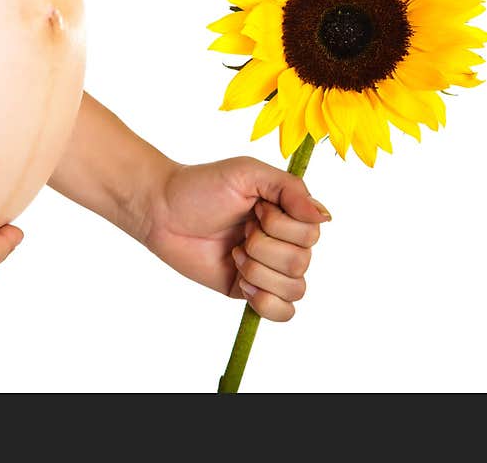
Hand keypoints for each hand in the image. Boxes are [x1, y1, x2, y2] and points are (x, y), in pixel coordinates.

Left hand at [143, 157, 330, 321]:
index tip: (255, 210)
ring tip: (234, 254)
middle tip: (238, 232)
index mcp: (288, 214)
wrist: (161, 212)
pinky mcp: (249, 291)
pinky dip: (266, 302)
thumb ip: (290, 189)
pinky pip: (282, 313)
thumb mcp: (248, 173)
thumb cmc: (202, 186)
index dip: (281, 226)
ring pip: (294, 289)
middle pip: (301, 263)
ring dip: (258, 271)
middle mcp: (283, 242)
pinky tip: (243, 283)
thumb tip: (324, 217)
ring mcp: (267, 269)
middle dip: (262, 247)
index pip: (312, 233)